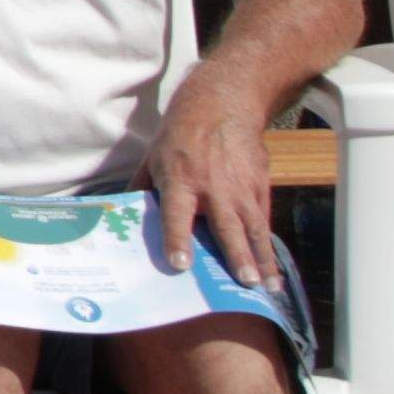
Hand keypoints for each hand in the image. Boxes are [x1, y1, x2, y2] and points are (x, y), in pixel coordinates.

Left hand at [146, 71, 286, 301]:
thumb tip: (121, 215)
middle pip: (226, 226)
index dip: (177, 240)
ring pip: (253, 229)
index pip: (176, 215)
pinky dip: (269, 248)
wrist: (222, 105)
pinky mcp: (260, 187)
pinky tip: (272, 271)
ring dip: (261, 259)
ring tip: (267, 287)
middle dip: (236, 255)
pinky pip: (264, 222)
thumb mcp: (154, 157)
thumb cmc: (180, 135)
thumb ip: (142, 188)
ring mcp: (241, 189)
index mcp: (180, 179)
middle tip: (244, 281)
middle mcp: (213, 188)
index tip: (181, 265)